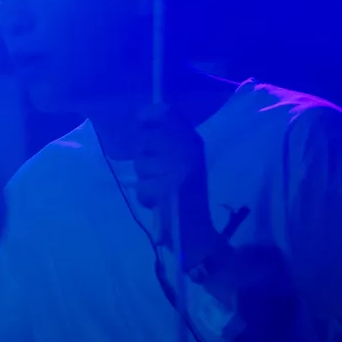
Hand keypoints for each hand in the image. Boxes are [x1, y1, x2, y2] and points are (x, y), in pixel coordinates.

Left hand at [134, 104, 215, 259]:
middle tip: (157, 173)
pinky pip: (143, 187)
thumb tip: (139, 119)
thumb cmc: (189, 194)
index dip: (147, 117)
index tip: (141, 126)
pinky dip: (148, 198)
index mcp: (192, 140)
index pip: (165, 112)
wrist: (202, 229)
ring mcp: (178, 168)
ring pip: (141, 165)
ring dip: (146, 181)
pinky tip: (161, 203)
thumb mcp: (182, 160)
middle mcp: (187, 149)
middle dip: (144, 159)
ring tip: (162, 190)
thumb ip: (164, 139)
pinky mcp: (169, 188)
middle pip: (144, 140)